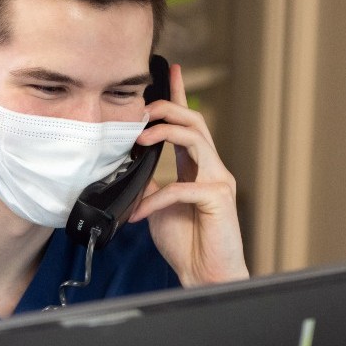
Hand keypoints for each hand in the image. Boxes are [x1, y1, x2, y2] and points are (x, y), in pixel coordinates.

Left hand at [129, 63, 248, 285]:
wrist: (206, 275)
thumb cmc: (186, 244)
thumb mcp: (157, 207)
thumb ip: (149, 184)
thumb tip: (127, 167)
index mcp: (197, 167)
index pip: (188, 123)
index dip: (179, 95)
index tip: (168, 71)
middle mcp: (212, 168)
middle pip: (194, 121)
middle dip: (168, 107)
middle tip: (141, 109)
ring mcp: (219, 180)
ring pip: (196, 139)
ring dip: (164, 133)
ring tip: (138, 140)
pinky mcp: (219, 199)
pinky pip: (183, 187)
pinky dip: (157, 198)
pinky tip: (140, 212)